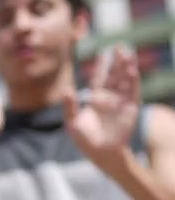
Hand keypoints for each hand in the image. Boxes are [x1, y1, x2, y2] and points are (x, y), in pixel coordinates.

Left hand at [66, 46, 140, 160]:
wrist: (101, 153)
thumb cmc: (85, 140)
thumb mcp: (72, 123)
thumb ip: (69, 106)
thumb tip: (66, 89)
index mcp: (95, 99)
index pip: (99, 78)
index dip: (102, 65)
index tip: (104, 52)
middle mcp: (110, 97)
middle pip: (114, 75)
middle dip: (117, 61)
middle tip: (119, 46)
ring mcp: (121, 102)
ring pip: (125, 80)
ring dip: (127, 67)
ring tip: (127, 54)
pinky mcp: (131, 108)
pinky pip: (133, 92)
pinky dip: (134, 81)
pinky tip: (132, 71)